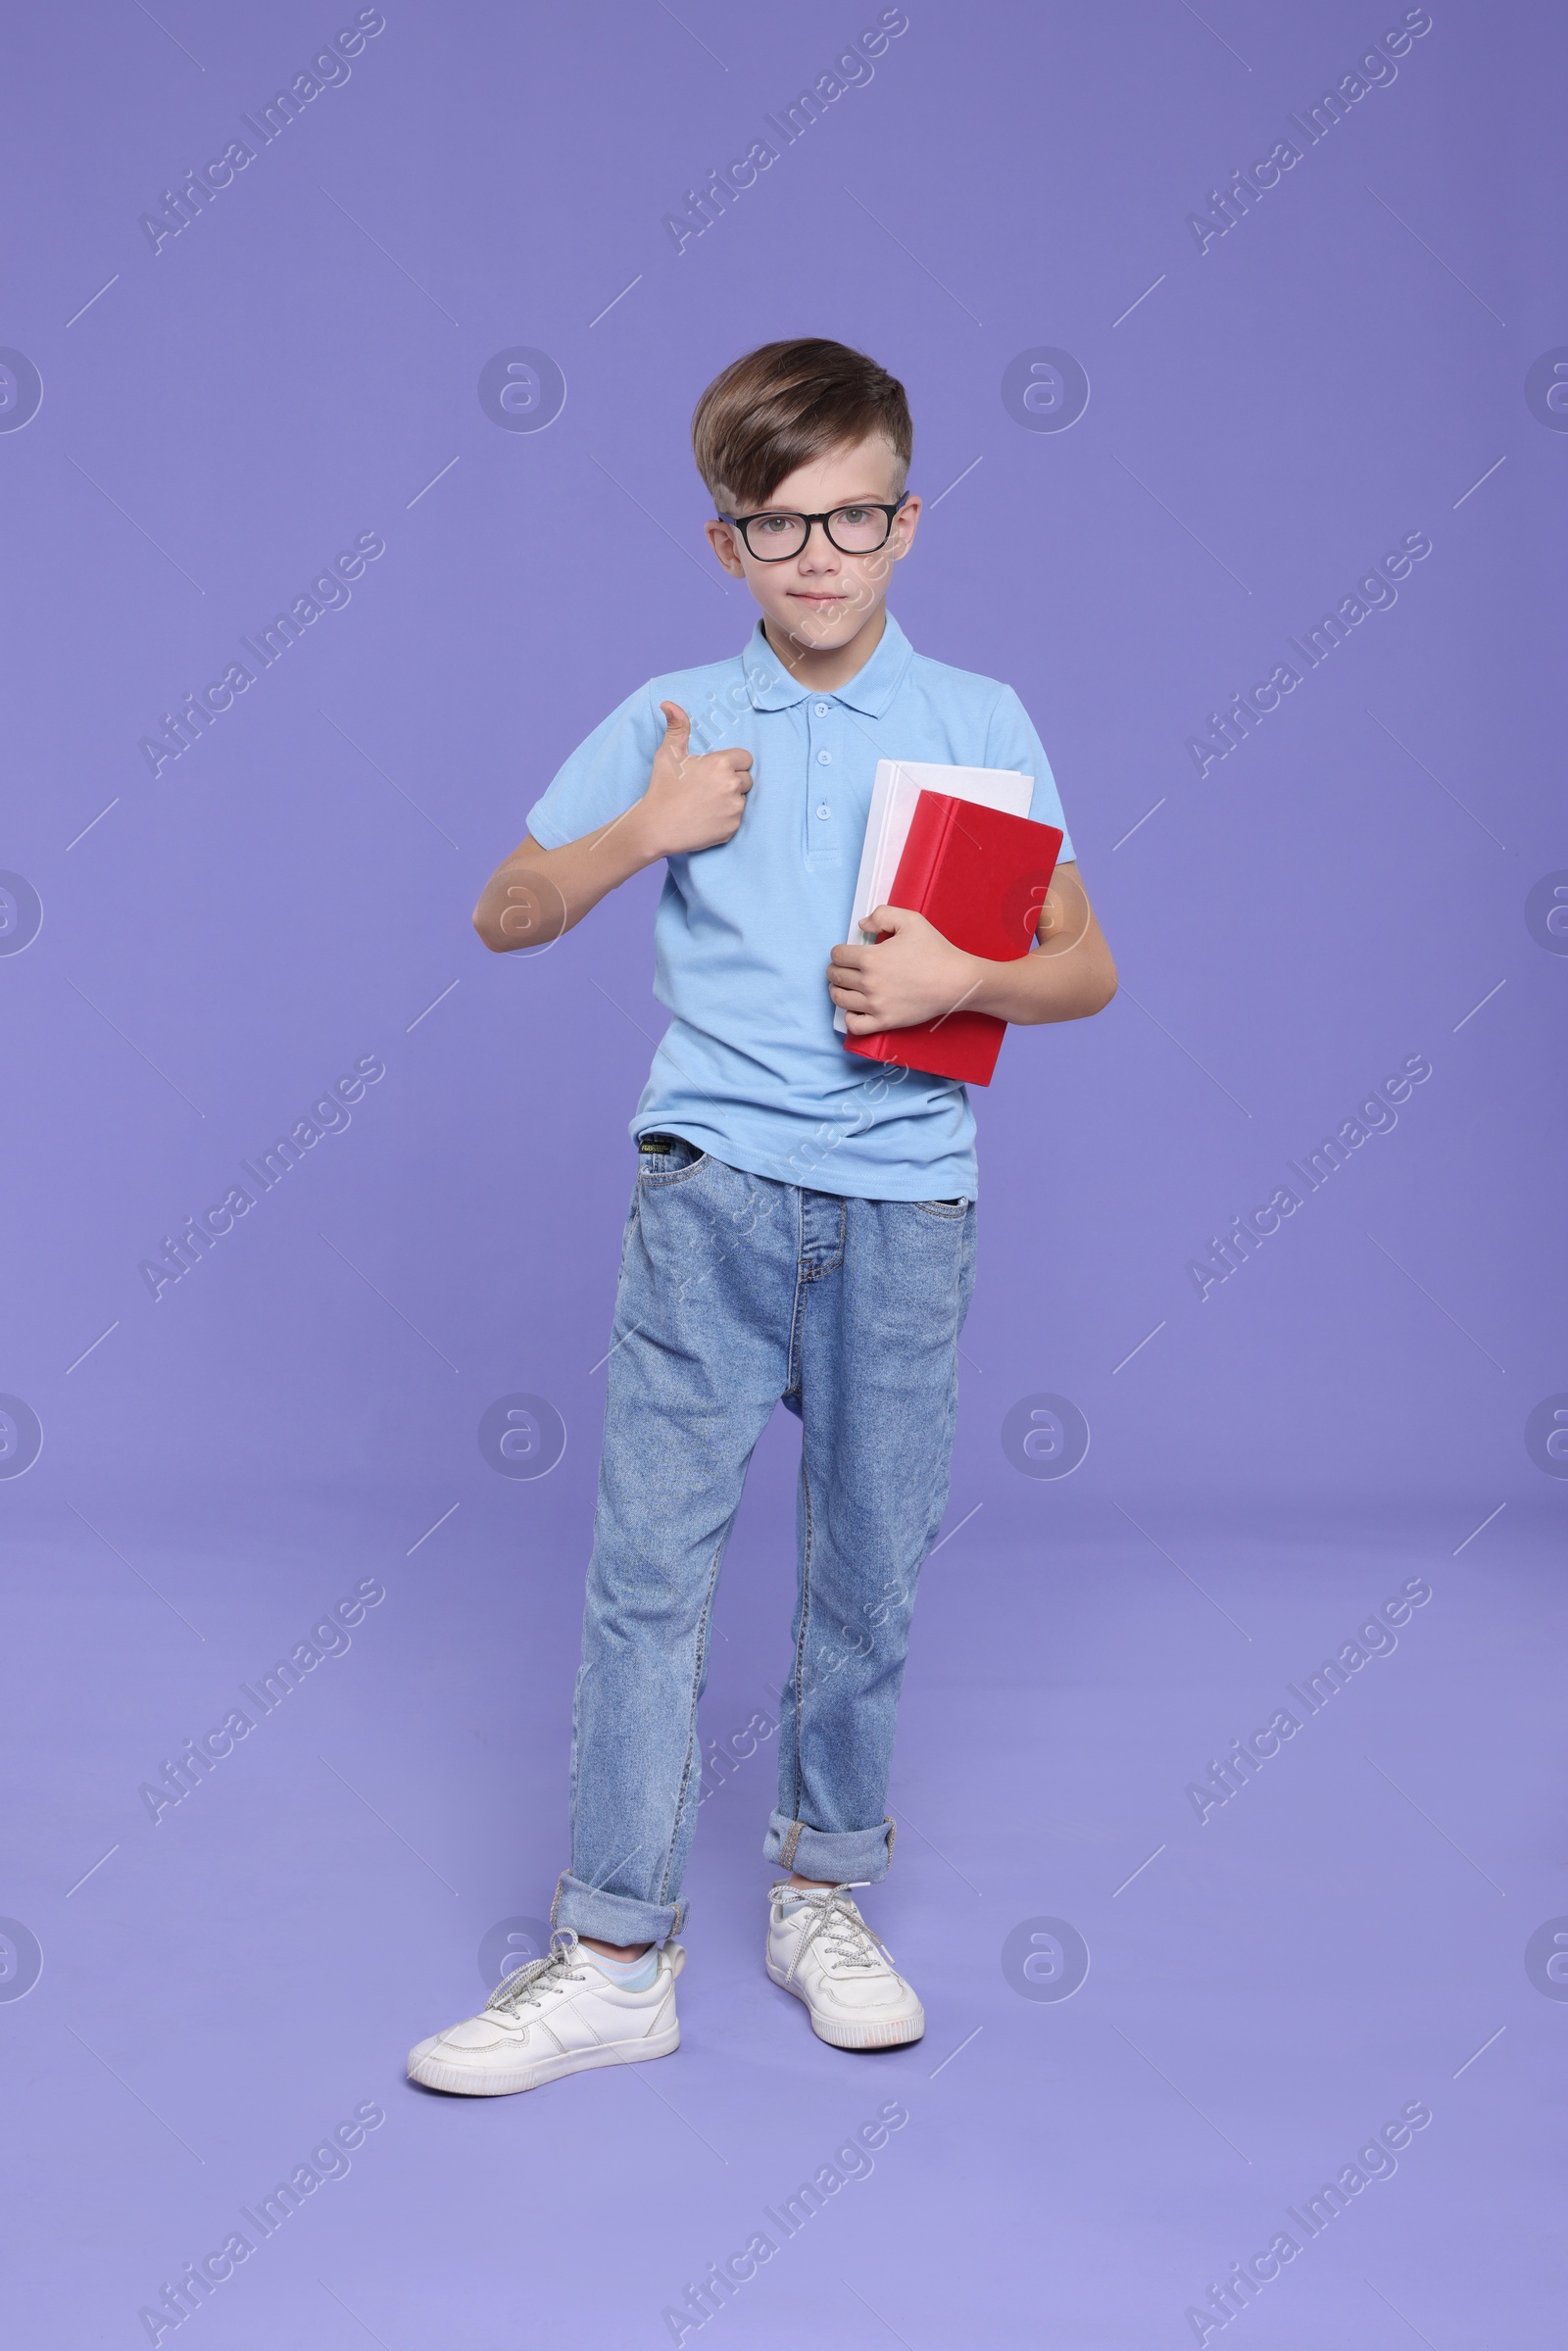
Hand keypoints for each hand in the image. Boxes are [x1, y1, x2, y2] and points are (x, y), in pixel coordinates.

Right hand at [638, 701, 753, 856]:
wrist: (656, 828)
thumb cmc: (662, 788)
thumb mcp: (668, 754)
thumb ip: (677, 727)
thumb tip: (669, 704)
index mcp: (722, 763)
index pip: (745, 758)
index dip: (732, 764)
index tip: (715, 771)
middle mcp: (732, 784)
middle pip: (747, 779)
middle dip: (732, 782)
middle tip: (707, 789)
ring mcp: (735, 808)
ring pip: (742, 799)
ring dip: (730, 800)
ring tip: (706, 804)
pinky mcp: (733, 828)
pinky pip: (737, 819)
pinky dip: (726, 819)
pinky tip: (706, 818)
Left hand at [827, 904, 982, 1034]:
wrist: (956, 981)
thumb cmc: (935, 951)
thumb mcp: (911, 920)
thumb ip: (882, 915)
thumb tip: (862, 925)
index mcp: (871, 957)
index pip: (837, 955)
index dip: (839, 952)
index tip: (845, 953)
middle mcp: (869, 982)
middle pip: (835, 976)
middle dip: (835, 970)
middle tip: (843, 969)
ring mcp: (876, 1004)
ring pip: (839, 999)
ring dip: (838, 991)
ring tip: (845, 987)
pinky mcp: (885, 1021)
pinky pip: (854, 1025)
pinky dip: (849, 1017)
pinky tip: (856, 1009)